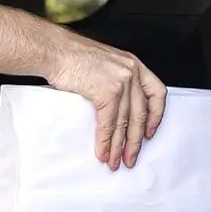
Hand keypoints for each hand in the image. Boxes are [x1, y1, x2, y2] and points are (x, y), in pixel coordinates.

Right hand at [42, 33, 167, 169]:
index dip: (156, 116)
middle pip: (140, 114)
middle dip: (135, 141)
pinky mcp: (107, 91)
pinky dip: (106, 141)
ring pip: (125, 122)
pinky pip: (109, 123)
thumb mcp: (103, 64)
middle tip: (131, 157)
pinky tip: (103, 151)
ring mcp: (121, 81)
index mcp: (133, 64)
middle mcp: (132, 72)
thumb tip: (113, 109)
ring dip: (119, 146)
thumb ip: (114, 81)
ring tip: (115, 161)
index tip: (150, 132)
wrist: (54, 50)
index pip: (156, 93)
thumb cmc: (71, 55)